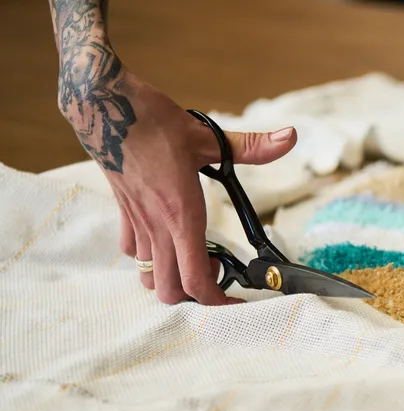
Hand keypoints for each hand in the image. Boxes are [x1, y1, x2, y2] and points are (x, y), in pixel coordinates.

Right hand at [59, 66, 297, 304]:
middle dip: (194, 296)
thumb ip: (252, 146)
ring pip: (148, 275)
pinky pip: (132, 251)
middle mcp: (158, 226)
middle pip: (168, 291)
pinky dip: (150, 257)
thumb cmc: (152, 121)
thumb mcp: (207, 136)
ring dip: (171, 278)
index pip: (195, 280)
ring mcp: (138, 222)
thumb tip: (290, 137)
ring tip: (194, 258)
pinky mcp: (124, 213)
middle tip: (217, 275)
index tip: (237, 300)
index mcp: (182, 214)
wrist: (103, 105)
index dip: (217, 301)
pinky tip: (168, 239)